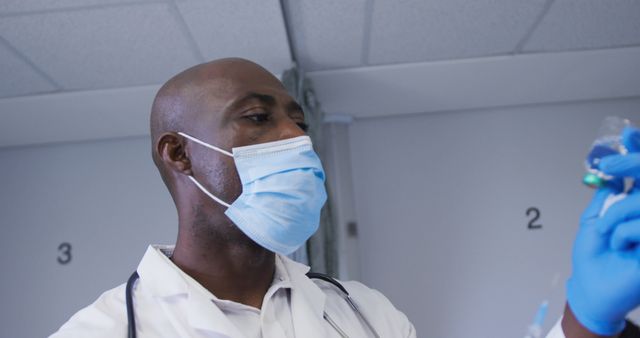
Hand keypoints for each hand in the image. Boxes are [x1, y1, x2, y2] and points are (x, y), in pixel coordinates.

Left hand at [566, 127, 639, 335]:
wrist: (592, 287)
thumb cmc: (594, 255)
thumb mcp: (595, 218)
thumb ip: (608, 194)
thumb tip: (615, 171)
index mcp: (637, 205)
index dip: (638, 152)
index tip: (628, 132)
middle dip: (632, 164)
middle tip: (611, 164)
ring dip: (617, 215)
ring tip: (606, 234)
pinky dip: (622, 233)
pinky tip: (620, 247)